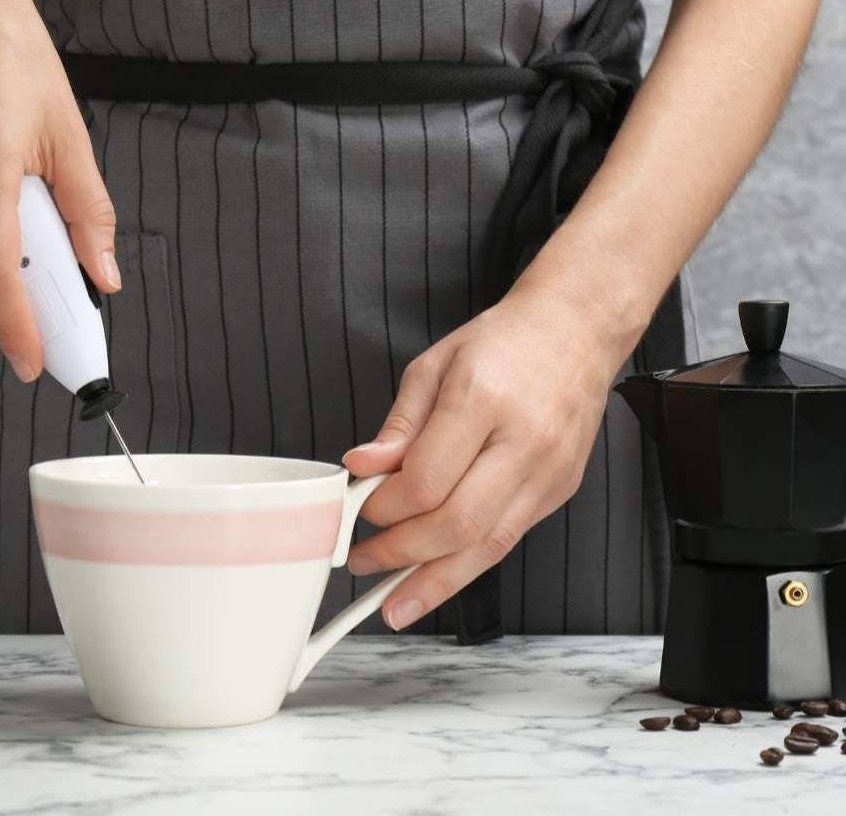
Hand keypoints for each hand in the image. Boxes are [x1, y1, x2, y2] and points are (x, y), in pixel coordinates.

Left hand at [342, 284, 623, 630]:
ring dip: (435, 583)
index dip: (385, 506)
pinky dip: (467, 566)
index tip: (360, 509)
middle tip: (364, 561)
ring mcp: (548, 473)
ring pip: (488, 546)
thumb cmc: (502, 343)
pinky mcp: (559, 491)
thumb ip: (398, 426)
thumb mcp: (433, 367)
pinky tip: (436, 580)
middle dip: (402, 554)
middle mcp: (523, 442)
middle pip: (457, 523)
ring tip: (395, 605)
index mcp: (483, 400)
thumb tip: (362, 468)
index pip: (426, 479)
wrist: (577, 330)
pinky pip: (508, 541)